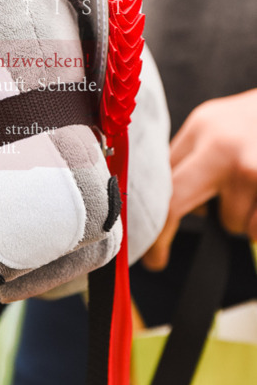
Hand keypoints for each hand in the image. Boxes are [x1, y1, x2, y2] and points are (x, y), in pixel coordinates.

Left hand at [143, 89, 256, 269]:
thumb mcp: (216, 124)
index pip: (160, 176)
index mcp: (201, 128)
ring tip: (251, 191)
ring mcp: (252, 171)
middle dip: (160, 236)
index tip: (139, 240)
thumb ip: (189, 156)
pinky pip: (256, 230)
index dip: (147, 213)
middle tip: (155, 260)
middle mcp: (223, 148)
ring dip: (239, 219)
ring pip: (230, 223)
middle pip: (175, 203)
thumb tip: (162, 197)